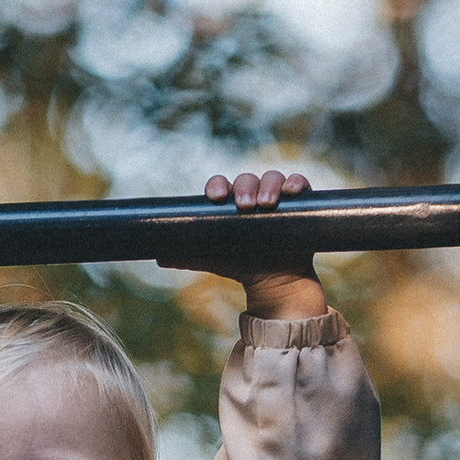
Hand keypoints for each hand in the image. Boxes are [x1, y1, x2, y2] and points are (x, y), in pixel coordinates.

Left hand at [203, 166, 326, 322]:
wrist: (275, 281)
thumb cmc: (241, 264)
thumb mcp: (215, 259)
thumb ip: (188, 257)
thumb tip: (159, 258)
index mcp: (230, 202)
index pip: (222, 185)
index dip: (217, 186)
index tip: (215, 198)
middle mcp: (253, 195)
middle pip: (247, 180)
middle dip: (245, 188)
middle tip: (245, 205)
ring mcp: (277, 197)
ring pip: (272, 178)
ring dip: (269, 185)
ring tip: (266, 204)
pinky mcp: (300, 203)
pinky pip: (300, 183)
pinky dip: (296, 182)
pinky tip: (292, 191)